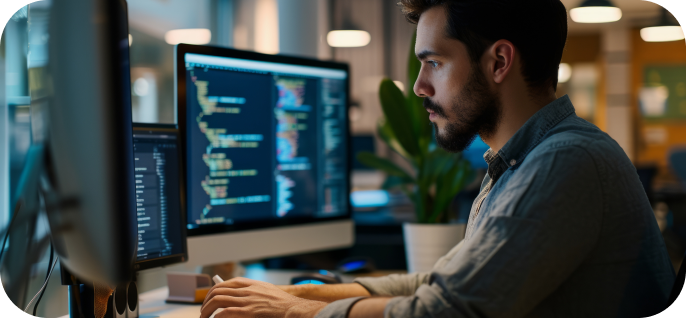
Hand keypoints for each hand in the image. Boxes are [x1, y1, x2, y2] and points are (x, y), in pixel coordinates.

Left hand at [200, 277, 327, 317]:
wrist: (293, 310)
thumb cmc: (283, 304)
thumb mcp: (267, 292)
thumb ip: (253, 292)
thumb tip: (238, 297)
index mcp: (252, 284)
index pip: (226, 283)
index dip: (215, 291)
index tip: (211, 298)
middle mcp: (247, 290)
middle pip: (219, 290)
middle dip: (207, 300)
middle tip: (204, 310)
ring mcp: (246, 301)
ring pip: (218, 300)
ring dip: (207, 309)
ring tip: (204, 316)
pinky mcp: (247, 312)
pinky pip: (225, 312)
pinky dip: (216, 316)